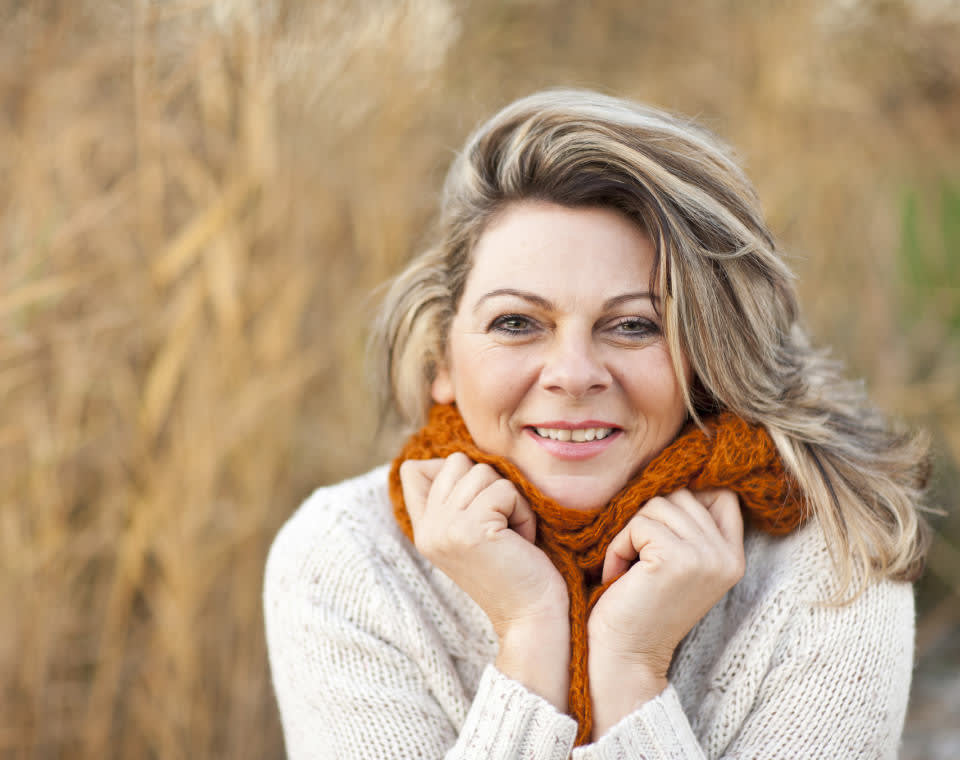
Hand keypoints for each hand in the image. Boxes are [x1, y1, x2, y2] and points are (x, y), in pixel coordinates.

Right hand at [400, 453, 570, 708]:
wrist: (531, 618)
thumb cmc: (514, 569)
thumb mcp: (472, 531)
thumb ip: (455, 498)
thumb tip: (455, 458)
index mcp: (423, 529)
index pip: (414, 469)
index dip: (452, 473)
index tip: (479, 510)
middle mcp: (427, 528)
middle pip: (457, 462)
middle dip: (491, 486)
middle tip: (501, 525)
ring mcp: (445, 529)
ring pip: (483, 471)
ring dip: (510, 499)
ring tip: (512, 535)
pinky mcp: (470, 530)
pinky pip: (505, 490)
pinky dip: (523, 512)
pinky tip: (521, 541)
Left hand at [586, 488, 744, 737]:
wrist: (625, 655)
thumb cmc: (639, 604)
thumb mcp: (677, 561)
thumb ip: (687, 525)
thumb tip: (676, 471)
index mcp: (733, 556)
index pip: (720, 493)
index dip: (684, 499)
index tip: (657, 530)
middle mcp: (727, 556)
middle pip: (681, 494)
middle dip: (647, 521)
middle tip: (637, 561)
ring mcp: (706, 557)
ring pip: (658, 504)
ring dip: (630, 533)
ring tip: (628, 570)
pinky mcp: (677, 559)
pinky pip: (638, 523)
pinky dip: (619, 546)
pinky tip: (619, 577)